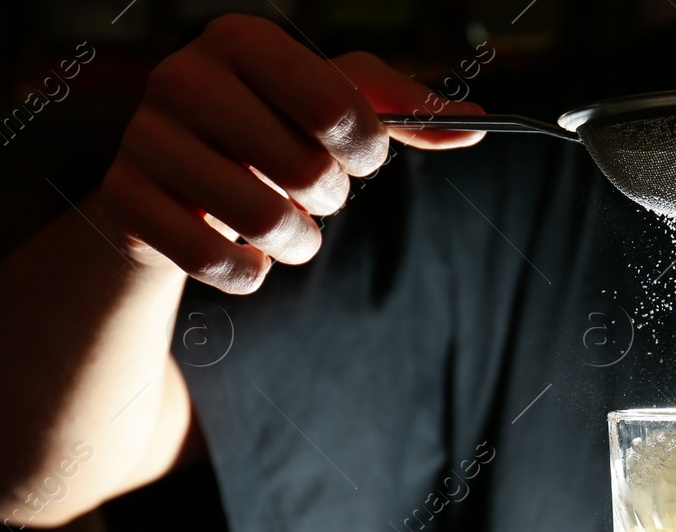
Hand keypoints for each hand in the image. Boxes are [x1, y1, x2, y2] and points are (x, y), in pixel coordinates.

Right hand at [100, 13, 484, 294]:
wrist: (172, 188)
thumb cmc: (267, 136)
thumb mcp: (331, 109)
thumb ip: (405, 111)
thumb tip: (476, 124)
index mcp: (242, 41)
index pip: (339, 108)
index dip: (366, 150)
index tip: (358, 155)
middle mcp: (183, 77)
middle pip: (308, 171)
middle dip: (327, 199)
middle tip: (306, 190)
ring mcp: (145, 140)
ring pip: (267, 224)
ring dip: (297, 243)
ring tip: (280, 222)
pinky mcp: (126, 204)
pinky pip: (222, 265)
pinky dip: (250, 274)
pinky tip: (240, 251)